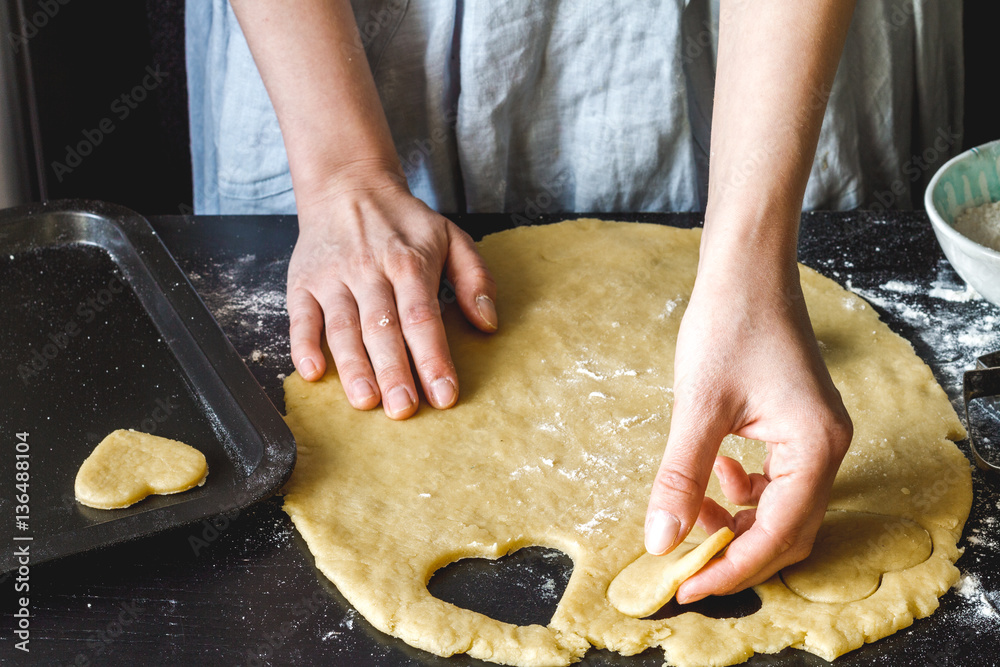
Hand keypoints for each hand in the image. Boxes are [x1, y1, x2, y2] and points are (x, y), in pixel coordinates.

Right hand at [286, 169, 497, 417]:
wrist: (347, 185)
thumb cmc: (404, 222)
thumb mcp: (451, 237)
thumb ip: (475, 278)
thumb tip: (488, 323)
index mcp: (409, 262)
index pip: (423, 317)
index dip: (433, 358)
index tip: (444, 394)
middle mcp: (369, 271)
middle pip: (382, 327)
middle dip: (394, 371)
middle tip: (404, 408)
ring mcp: (333, 278)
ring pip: (342, 327)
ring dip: (353, 366)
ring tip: (366, 401)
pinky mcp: (303, 282)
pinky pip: (300, 316)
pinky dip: (302, 344)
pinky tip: (312, 372)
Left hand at [644, 256, 851, 602]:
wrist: (746, 269)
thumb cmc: (729, 323)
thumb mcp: (698, 408)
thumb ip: (681, 478)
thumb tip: (660, 541)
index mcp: (814, 447)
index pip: (778, 533)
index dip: (732, 568)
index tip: (686, 586)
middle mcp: (827, 447)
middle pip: (787, 530)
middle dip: (736, 552)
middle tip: (685, 566)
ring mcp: (815, 436)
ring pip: (780, 507)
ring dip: (736, 522)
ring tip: (692, 515)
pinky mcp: (797, 426)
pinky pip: (775, 480)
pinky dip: (742, 492)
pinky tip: (712, 476)